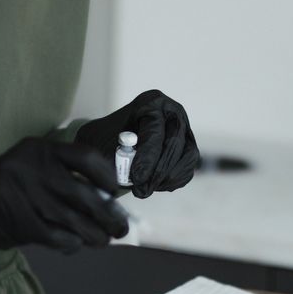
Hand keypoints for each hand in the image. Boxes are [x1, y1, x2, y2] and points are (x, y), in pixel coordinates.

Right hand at [0, 137, 129, 254]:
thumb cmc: (17, 183)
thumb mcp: (36, 162)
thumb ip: (66, 171)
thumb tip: (110, 198)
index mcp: (42, 149)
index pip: (86, 158)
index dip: (108, 177)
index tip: (114, 192)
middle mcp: (35, 169)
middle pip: (85, 195)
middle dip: (109, 215)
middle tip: (121, 227)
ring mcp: (27, 197)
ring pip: (75, 220)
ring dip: (96, 235)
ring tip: (104, 240)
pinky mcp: (22, 223)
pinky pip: (59, 237)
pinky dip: (73, 243)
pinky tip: (76, 243)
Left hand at [74, 89, 199, 197]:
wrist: (111, 141)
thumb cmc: (106, 140)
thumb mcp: (103, 145)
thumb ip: (114, 160)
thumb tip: (123, 178)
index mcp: (149, 103)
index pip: (154, 130)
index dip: (147, 157)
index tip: (136, 178)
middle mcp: (171, 112)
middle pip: (174, 142)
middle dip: (158, 171)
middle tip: (142, 190)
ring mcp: (184, 128)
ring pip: (188, 155)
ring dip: (168, 177)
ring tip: (146, 189)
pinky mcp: (188, 146)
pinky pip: (189, 167)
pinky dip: (174, 180)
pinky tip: (156, 186)